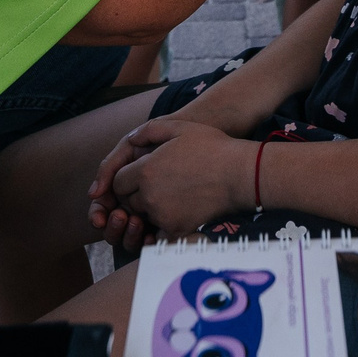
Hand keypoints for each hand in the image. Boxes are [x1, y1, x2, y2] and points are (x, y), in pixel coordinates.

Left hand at [103, 118, 250, 237]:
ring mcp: (162, 215)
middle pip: (127, 201)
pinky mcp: (176, 228)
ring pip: (142, 215)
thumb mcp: (179, 128)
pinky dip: (163, 221)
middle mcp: (149, 196)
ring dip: (148, 207)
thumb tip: (131, 140)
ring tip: (169, 193)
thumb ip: (148, 131)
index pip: (117, 183)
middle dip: (134, 193)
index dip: (126, 178)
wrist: (240, 174)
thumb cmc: (212, 147)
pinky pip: (158, 228)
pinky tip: (178, 206)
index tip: (140, 174)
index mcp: (146, 171)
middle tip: (155, 184)